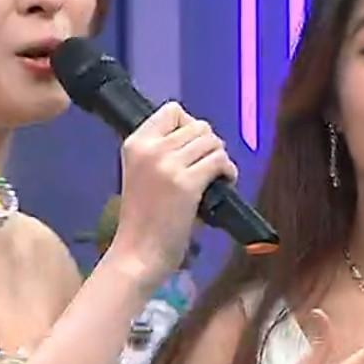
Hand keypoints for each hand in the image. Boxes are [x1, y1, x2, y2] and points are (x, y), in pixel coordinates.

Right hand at [105, 102, 237, 286]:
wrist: (138, 253)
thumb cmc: (142, 221)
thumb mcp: (141, 175)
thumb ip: (162, 153)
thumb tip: (200, 140)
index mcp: (135, 144)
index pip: (171, 110)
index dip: (188, 125)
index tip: (192, 147)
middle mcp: (150, 149)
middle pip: (198, 125)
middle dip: (209, 145)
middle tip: (208, 167)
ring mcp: (168, 165)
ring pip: (212, 141)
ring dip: (220, 157)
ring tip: (216, 176)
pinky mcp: (187, 184)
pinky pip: (219, 161)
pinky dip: (228, 171)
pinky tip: (225, 183)